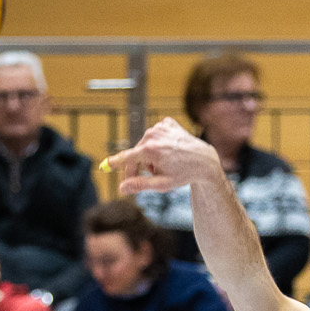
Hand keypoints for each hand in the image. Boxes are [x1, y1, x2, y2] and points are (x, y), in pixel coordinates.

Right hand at [111, 117, 231, 193]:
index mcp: (150, 150)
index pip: (127, 157)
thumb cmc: (183, 174)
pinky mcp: (167, 122)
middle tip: (153, 175)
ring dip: (151, 155)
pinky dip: (159, 143)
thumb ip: (140, 185)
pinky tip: (170, 150)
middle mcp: (153, 134)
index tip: (105, 165)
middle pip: (136, 152)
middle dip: (141, 165)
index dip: (115, 163)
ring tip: (166, 163)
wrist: (204, 161)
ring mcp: (161, 126)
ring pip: (146, 144)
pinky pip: (155, 135)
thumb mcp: (162, 184)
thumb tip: (121, 187)